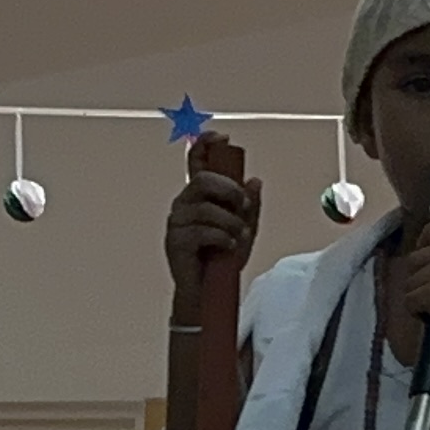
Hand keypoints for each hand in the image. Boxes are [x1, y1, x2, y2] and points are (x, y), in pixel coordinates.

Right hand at [163, 141, 259, 321]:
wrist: (209, 292)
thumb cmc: (222, 260)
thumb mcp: (244, 229)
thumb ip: (250, 206)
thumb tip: (254, 181)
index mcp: (199, 196)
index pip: (196, 162)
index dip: (205, 145)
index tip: (221, 137)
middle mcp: (185, 204)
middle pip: (204, 180)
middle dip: (230, 191)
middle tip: (244, 207)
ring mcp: (177, 222)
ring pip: (206, 208)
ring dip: (230, 222)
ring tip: (237, 238)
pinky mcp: (175, 241)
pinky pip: (202, 230)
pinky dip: (222, 238)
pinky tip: (227, 246)